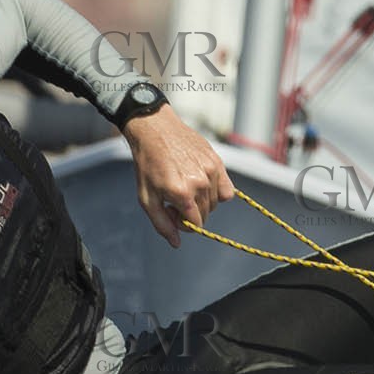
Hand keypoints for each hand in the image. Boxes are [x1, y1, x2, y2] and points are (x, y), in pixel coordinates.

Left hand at [123, 104, 233, 247]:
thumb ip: (162, 224)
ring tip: (185, 186)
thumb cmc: (148, 165)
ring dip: (202, 201)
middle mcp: (200, 183)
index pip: (196, 225)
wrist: (155, 130)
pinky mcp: (217, 162)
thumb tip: (177, 243)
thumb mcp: (147, 198)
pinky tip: (201, 183)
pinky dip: (217, 191)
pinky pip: (226, 190)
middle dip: (191, 212)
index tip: (172, 211)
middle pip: (205, 214)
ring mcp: (211, 172)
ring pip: (215, 203)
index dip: (183, 223)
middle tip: (175, 198)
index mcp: (182, 194)